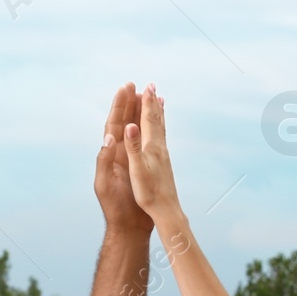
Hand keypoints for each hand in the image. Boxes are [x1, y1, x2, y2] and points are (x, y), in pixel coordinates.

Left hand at [94, 82, 151, 234]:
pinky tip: (158, 122)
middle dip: (130, 103)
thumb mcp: (104, 184)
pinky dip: (152, 130)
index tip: (126, 88)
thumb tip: (108, 137)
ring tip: (149, 96)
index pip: (113, 124)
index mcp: (110, 154)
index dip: (119, 105)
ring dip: (141, 113)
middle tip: (137, 85)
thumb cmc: (115, 207)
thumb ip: (104, 160)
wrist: (128, 226)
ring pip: (137, 130)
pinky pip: (148, 143)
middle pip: (125, 122)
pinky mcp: (142, 166)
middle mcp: (120, 153)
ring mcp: (131, 159)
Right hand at [124, 82, 184, 227]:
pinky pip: (162, 138)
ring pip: (161, 127)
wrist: (167, 211)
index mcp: (151, 148)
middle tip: (151, 85)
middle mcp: (160, 148)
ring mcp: (163, 155)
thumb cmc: (149, 194)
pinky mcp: (164, 162)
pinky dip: (161, 127)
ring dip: (158, 112)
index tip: (145, 86)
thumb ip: (133, 146)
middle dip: (152, 102)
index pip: (148, 120)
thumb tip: (129, 125)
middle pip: (156, 120)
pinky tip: (161, 128)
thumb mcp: (137, 170)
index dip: (146, 103)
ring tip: (159, 99)